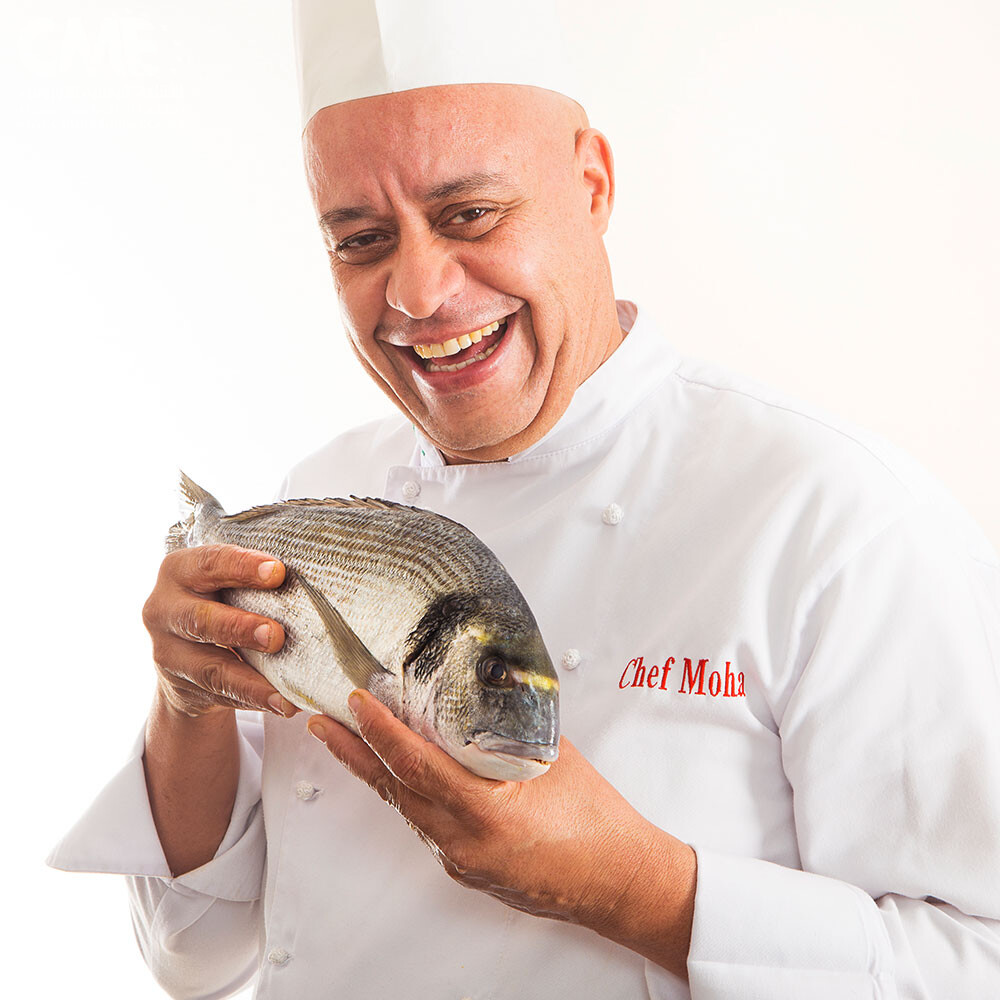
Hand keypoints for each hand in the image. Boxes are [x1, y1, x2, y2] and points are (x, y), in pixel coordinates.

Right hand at [142, 544, 296, 718]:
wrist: (186, 652)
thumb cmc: (222, 602)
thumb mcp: (226, 583)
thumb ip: (254, 581)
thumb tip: (314, 583)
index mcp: (179, 571)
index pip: (209, 563)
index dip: (242, 566)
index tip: (278, 572)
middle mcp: (164, 610)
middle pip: (200, 619)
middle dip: (240, 627)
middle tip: (277, 635)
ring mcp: (168, 653)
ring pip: (210, 669)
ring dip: (250, 681)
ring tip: (283, 692)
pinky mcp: (182, 687)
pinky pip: (221, 696)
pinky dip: (254, 700)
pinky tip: (281, 704)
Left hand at [307, 692, 696, 977]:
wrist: (620, 880)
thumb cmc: (597, 822)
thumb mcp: (552, 759)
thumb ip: (510, 729)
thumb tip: (481, 697)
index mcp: (487, 814)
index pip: (418, 768)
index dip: (382, 734)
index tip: (357, 705)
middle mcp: (465, 844)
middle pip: (396, 792)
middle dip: (355, 753)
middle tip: (325, 721)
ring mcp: (463, 861)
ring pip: (407, 809)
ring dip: (377, 773)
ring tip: (351, 741)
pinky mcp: (468, 868)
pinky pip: (427, 826)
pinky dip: (408, 795)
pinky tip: (402, 774)